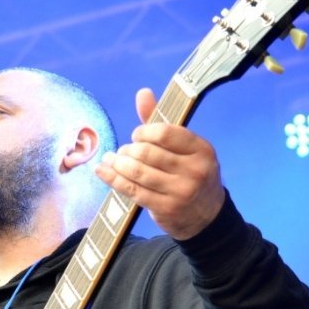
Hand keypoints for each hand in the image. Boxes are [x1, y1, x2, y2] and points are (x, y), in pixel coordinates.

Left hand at [95, 88, 225, 239]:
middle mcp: (194, 170)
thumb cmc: (190, 174)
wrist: (205, 216)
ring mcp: (180, 191)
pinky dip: (113, 179)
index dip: (144, 132)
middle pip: (147, 153)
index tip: (136, 136)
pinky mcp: (165, 208)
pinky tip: (103, 171)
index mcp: (201, 149)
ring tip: (112, 160)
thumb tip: (142, 92)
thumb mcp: (184, 148)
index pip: (165, 133)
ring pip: (137, 172)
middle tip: (122, 152)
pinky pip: (132, 190)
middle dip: (128, 150)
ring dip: (118, 164)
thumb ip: (161, 122)